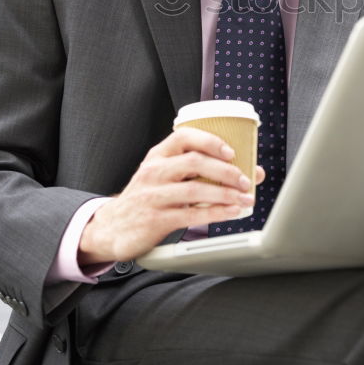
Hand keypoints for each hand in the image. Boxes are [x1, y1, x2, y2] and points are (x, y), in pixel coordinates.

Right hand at [78, 127, 265, 265]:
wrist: (112, 228)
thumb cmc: (147, 197)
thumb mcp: (164, 176)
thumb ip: (199, 171)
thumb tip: (251, 170)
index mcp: (158, 155)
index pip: (184, 137)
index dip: (210, 141)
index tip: (231, 151)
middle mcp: (154, 172)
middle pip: (194, 162)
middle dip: (225, 171)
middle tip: (245, 180)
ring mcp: (154, 195)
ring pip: (195, 189)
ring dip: (225, 194)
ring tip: (245, 198)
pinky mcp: (156, 219)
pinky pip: (191, 214)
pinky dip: (216, 213)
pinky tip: (232, 213)